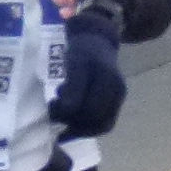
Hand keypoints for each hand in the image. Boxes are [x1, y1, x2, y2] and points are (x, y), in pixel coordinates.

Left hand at [50, 8, 125, 136]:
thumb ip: (74, 85)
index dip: (69, 113)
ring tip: (63, 125)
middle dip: (73, 122)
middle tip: (54, 115)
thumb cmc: (83, 50)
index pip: (90, 108)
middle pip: (97, 120)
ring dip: (81, 129)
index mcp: (108, 79)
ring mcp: (119, 99)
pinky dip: (88, 128)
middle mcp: (117, 91)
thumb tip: (68, 109)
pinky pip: (105, 123)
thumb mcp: (76, 62)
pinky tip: (73, 126)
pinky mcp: (115, 103)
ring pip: (103, 126)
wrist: (98, 42)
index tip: (52, 107)